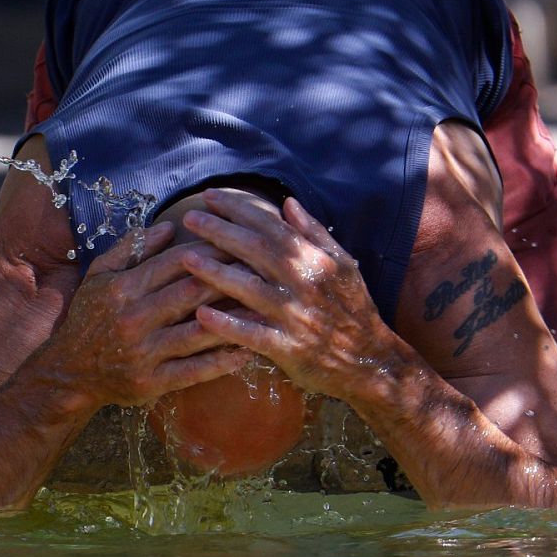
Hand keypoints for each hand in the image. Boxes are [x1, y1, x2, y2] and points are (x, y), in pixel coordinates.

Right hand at [36, 221, 252, 409]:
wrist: (68, 371)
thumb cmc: (89, 317)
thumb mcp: (99, 275)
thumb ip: (131, 248)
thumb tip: (170, 227)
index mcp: (122, 288)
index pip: (175, 262)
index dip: (211, 251)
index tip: (239, 243)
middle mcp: (133, 319)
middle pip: (192, 293)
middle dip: (230, 279)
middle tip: (262, 270)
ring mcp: (143, 353)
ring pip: (198, 332)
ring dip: (234, 320)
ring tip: (265, 310)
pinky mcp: (151, 383)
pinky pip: (194, 371)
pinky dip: (222, 361)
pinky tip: (247, 351)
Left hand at [180, 191, 410, 403]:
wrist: (370, 360)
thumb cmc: (353, 309)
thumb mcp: (343, 264)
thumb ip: (314, 232)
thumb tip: (288, 203)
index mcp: (314, 259)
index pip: (271, 226)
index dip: (239, 209)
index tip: (211, 196)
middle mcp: (303, 283)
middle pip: (255, 250)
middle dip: (219, 231)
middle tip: (189, 218)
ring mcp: (294, 315)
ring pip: (249, 288)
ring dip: (216, 272)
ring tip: (186, 259)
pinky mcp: (288, 347)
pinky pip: (252, 334)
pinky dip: (228, 325)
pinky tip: (202, 316)